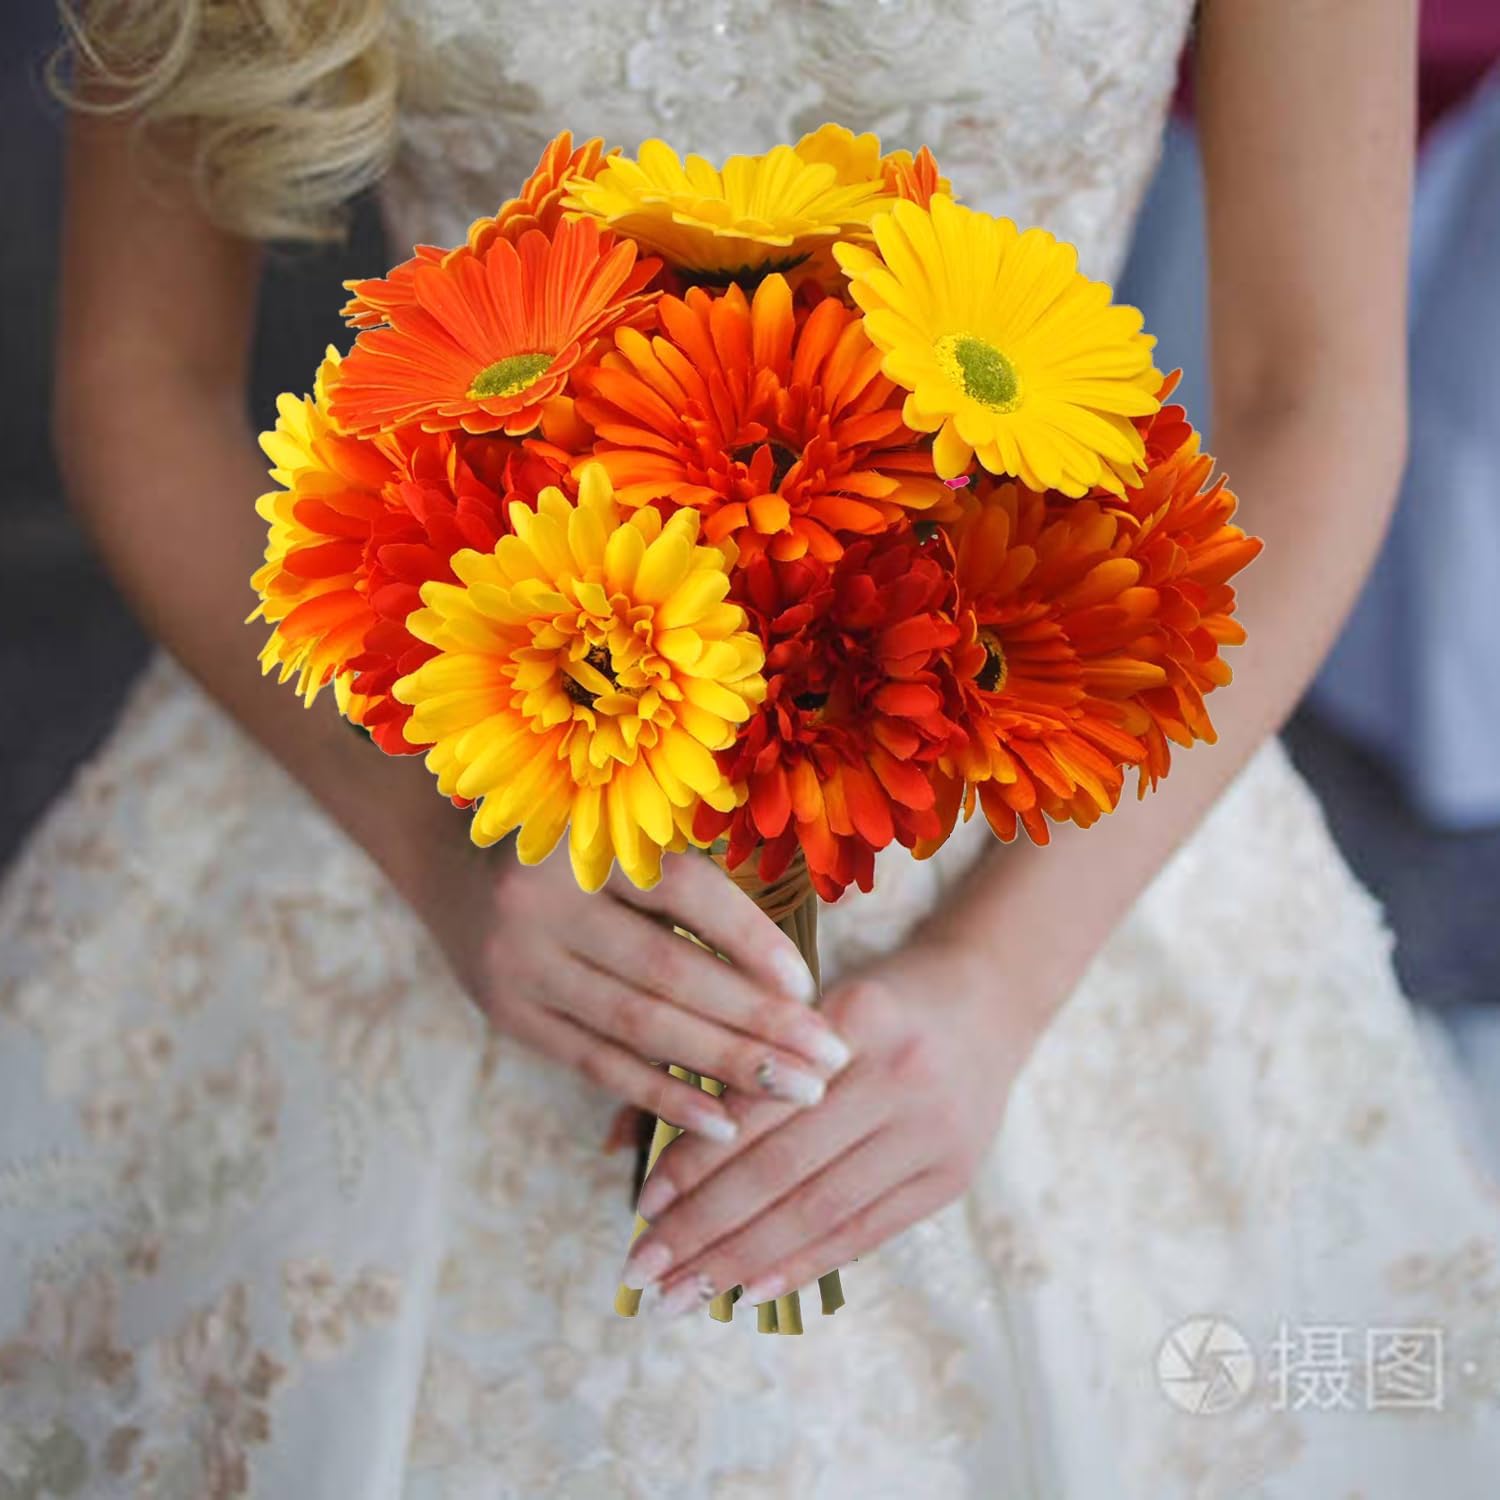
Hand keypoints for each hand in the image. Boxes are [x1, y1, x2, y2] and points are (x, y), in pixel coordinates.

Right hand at [415, 837, 852, 1143]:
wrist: (451, 866)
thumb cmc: (577, 853)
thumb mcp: (623, 841)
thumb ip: (690, 890)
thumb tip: (789, 980)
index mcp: (586, 839)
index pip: (684, 891)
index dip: (750, 939)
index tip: (809, 987)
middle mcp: (543, 900)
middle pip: (668, 970)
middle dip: (757, 1019)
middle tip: (827, 1059)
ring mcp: (519, 963)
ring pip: (638, 1025)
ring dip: (725, 1064)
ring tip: (795, 1091)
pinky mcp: (510, 1015)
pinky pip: (597, 1064)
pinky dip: (663, 1094)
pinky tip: (723, 1121)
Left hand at [618, 933, 1035, 1314]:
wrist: (988, 999)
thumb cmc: (875, 1002)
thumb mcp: (807, 1006)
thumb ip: (726, 1066)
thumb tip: (619, 1140)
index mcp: (854, 1016)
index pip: (761, 1105)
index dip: (697, 1159)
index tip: (643, 1206)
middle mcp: (899, 1073)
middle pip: (784, 1167)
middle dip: (706, 1227)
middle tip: (644, 1271)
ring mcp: (932, 1131)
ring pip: (820, 1209)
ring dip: (744, 1260)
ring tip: (683, 1294)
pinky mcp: (950, 1176)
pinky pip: (866, 1231)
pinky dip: (804, 1264)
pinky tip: (750, 1290)